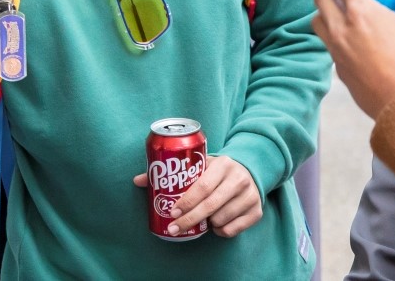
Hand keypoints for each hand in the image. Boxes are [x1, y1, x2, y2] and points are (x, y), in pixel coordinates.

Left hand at [132, 155, 262, 236]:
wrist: (250, 170)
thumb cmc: (216, 171)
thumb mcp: (199, 166)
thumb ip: (171, 173)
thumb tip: (137, 180)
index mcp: (223, 164)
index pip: (202, 186)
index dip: (186, 201)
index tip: (172, 212)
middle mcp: (239, 179)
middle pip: (210, 205)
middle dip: (189, 220)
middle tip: (174, 229)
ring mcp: (250, 195)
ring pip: (221, 219)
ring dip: (207, 224)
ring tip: (202, 219)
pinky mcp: (256, 211)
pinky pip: (233, 230)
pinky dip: (220, 231)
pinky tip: (215, 224)